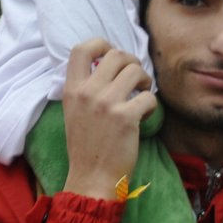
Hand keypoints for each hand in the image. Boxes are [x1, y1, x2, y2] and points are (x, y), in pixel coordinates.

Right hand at [61, 39, 157, 199]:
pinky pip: (148, 96)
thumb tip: (106, 66)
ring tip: (142, 94)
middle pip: (116, 54)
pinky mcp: (126, 117)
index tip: (111, 55)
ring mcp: (106, 104)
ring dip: (144, 80)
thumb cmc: (85, 147)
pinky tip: (143, 116)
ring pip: (136, 70)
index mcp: (72, 90)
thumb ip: (84, 88)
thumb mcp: (74, 112)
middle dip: (131, 62)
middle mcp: (88, 92)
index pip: (81, 49)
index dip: (101, 44)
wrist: (91, 178)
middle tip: (135, 79)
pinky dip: (151, 105)